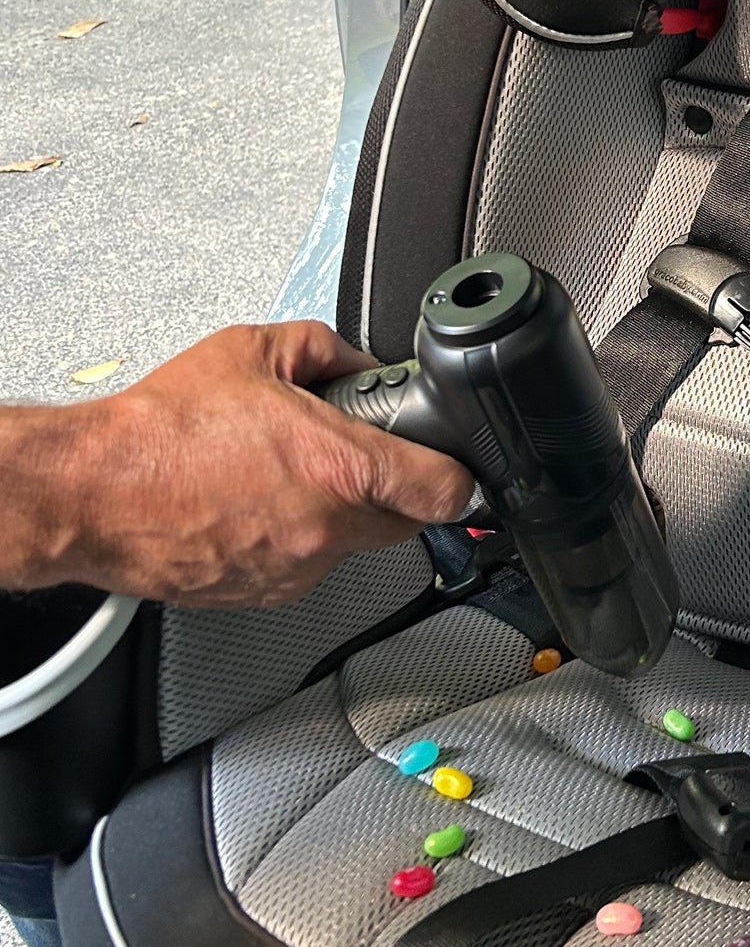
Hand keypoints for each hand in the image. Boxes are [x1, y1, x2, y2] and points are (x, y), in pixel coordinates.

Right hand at [0, 323, 474, 607]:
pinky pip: (311, 567)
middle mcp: (328, 528)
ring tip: (289, 477)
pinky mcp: (267, 595)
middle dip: (398, 490)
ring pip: (357, 545)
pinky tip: (259, 507)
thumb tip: (360, 365)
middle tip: (363, 458)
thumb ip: (326, 351)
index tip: (456, 467)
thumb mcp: (253, 351)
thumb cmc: (161, 430)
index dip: (461, 477)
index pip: (447, 492)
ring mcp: (299, 569)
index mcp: (340, 468)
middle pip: (408, 522)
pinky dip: (301, 540)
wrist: (91, 492)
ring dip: (343, 515)